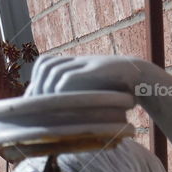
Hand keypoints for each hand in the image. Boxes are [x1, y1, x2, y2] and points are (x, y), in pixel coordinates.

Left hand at [24, 55, 155, 96]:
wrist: (139, 79)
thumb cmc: (114, 91)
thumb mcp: (89, 92)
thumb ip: (72, 96)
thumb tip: (50, 112)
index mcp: (74, 63)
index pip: (43, 64)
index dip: (35, 81)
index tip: (33, 102)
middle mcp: (77, 60)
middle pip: (45, 65)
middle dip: (38, 85)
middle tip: (39, 106)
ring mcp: (86, 62)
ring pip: (54, 71)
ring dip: (47, 89)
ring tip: (48, 106)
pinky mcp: (95, 68)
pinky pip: (68, 77)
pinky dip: (60, 89)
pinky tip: (61, 102)